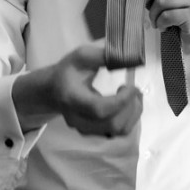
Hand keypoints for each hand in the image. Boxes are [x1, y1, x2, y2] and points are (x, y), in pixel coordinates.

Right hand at [13, 40, 142, 136]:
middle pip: (111, 124)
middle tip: (134, 89)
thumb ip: (103, 55)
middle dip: (130, 106)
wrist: (54, 91)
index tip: (132, 87)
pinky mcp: (94, 133)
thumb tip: (126, 56)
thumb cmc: (69, 72)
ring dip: (133, 112)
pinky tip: (128, 104)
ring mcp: (85, 130)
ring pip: (118, 130)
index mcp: (72, 99)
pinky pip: (118, 132)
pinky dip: (130, 118)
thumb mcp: (81, 56)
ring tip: (133, 95)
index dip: (121, 101)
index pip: (98, 109)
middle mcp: (77, 120)